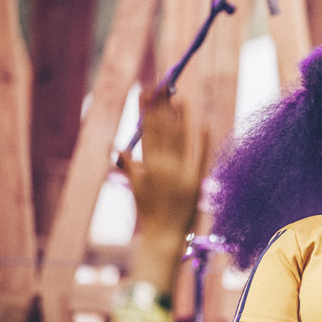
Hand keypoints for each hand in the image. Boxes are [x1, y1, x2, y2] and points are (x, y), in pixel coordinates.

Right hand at [116, 90, 208, 236]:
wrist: (164, 236)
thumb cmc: (150, 213)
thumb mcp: (135, 188)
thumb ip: (129, 167)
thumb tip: (117, 148)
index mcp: (147, 166)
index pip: (145, 130)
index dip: (145, 110)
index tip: (144, 91)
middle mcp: (162, 166)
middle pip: (161, 130)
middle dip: (160, 106)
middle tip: (160, 85)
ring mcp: (180, 173)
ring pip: (179, 138)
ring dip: (180, 117)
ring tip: (179, 96)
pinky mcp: (196, 181)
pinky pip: (200, 156)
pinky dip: (202, 140)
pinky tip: (204, 122)